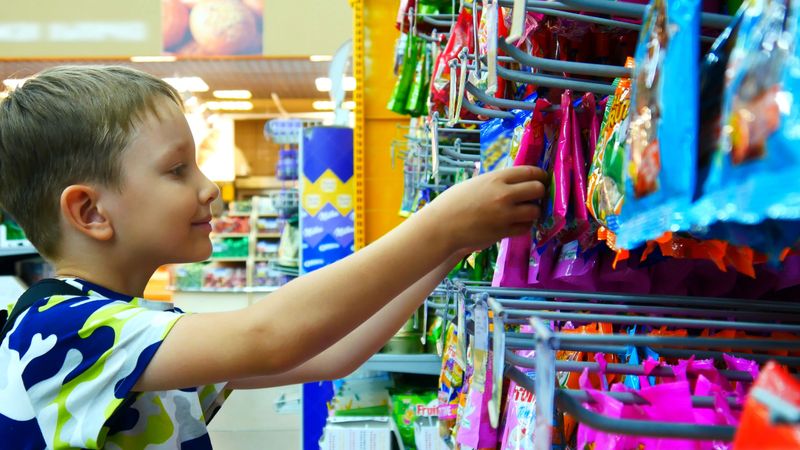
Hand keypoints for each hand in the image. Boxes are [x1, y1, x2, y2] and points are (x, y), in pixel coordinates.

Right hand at [422, 165, 546, 253]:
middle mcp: (504, 194)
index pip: (530, 172)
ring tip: (525, 211)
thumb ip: (497, 182)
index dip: (540, 175)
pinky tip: (517, 223)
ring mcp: (505, 214)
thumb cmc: (454, 202)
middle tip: (535, 196)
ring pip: (535, 211)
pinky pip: (525, 227)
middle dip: (539, 192)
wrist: (442, 226)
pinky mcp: (504, 232)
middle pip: (538, 189)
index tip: (541, 178)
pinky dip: (524, 225)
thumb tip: (515, 181)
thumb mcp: (476, 183)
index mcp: (496, 178)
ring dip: (533, 211)